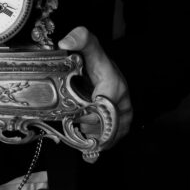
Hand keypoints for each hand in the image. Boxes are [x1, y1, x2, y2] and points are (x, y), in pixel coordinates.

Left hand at [58, 26, 132, 145]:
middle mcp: (124, 105)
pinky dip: (96, 148)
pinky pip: (110, 145)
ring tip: (80, 125)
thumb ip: (80, 38)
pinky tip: (88, 150)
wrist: (112, 75)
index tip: (74, 113)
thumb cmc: (99, 63)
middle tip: (75, 119)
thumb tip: (65, 42)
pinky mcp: (122, 130)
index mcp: (115, 87)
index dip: (85, 114)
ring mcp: (125, 120)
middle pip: (102, 127)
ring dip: (90, 136)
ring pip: (106, 139)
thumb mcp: (91, 47)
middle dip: (86, 126)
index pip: (100, 109)